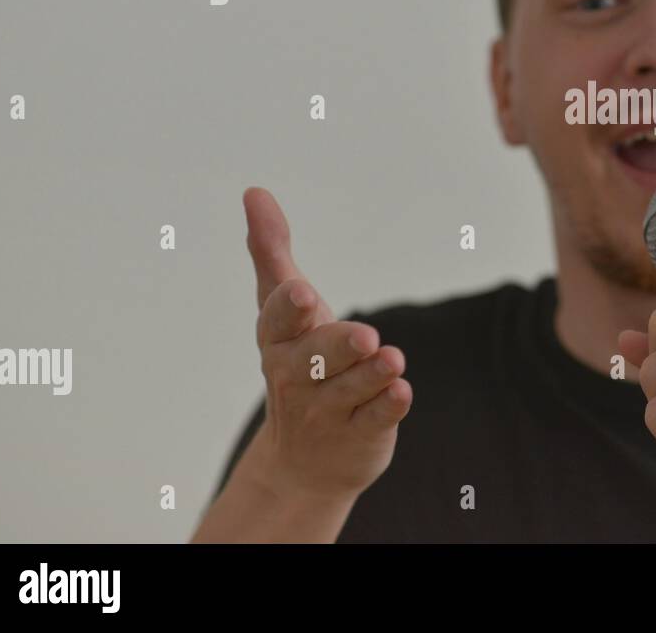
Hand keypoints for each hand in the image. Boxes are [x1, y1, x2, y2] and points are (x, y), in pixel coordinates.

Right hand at [241, 186, 411, 501]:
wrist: (303, 463)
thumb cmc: (299, 364)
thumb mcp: (283, 311)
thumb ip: (271, 252)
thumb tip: (254, 191)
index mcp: (279, 341)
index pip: (278, 322)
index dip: (289, 310)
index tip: (302, 292)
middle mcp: (298, 377)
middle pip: (316, 359)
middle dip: (337, 347)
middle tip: (364, 336)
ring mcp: (329, 410)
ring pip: (350, 389)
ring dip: (371, 375)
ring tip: (391, 359)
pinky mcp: (361, 433)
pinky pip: (374, 419)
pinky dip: (388, 406)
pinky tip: (401, 391)